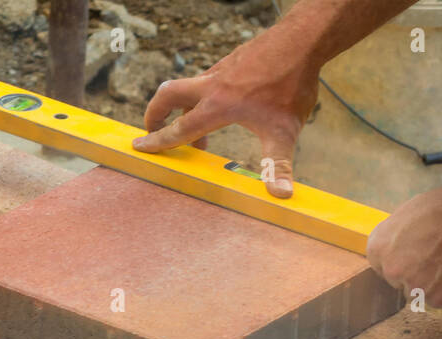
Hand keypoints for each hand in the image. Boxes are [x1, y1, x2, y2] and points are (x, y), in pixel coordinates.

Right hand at [132, 27, 319, 197]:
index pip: (180, 128)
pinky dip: (205, 96)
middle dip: (156, 114)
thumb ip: (278, 165)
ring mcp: (222, 70)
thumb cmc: (292, 85)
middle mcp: (213, 85)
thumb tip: (282, 195)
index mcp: (218, 105)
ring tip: (200, 134)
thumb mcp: (285, 132)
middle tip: (153, 132)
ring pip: (191, 88)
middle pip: (169, 95)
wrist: (302, 41)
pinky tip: (226, 107)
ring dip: (186, 109)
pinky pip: (209, 80)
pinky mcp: (233, 62)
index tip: (139, 146)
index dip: (159, 140)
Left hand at [366, 181, 441, 307]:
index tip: (415, 255)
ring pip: (422, 292)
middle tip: (438, 256)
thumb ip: (398, 235)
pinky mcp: (439, 299)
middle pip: (400, 281)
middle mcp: (392, 271)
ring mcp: (415, 287)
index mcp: (379, 247)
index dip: (402, 260)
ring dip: (435, 283)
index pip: (383, 265)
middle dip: (416, 273)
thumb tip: (400, 244)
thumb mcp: (410, 212)